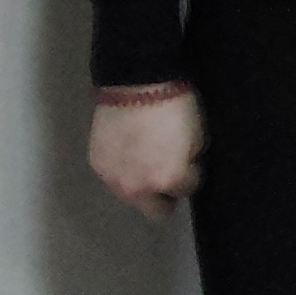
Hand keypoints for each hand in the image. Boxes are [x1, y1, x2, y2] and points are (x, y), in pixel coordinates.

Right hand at [87, 91, 203, 222]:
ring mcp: (114, 179)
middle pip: (156, 211)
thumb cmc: (174, 105)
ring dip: (141, 185)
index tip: (190, 164)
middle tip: (167, 174)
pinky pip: (114, 178)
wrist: (136, 83)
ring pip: (133, 197)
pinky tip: (128, 150)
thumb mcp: (198, 135)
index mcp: (168, 180)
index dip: (191, 176)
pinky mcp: (97, 165)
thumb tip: (186, 167)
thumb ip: (191, 161)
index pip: (186, 190)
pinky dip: (123, 170)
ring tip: (145, 160)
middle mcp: (138, 188)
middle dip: (165, 195)